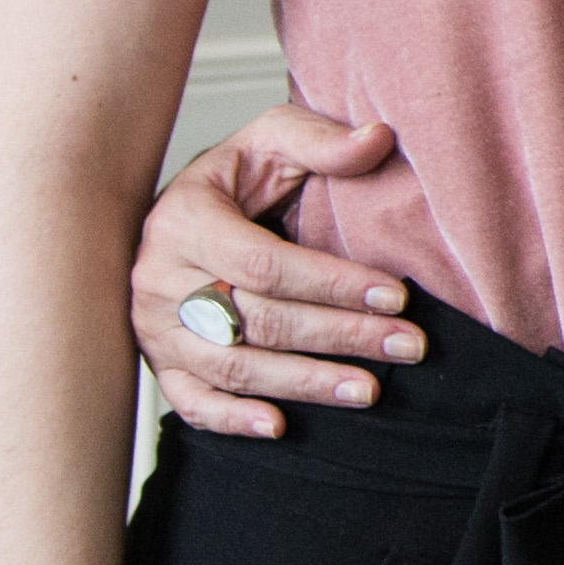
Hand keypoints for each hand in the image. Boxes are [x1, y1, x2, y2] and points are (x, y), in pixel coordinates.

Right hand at [130, 108, 419, 437]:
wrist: (175, 211)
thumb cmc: (234, 177)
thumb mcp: (270, 139)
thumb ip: (321, 140)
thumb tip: (379, 138)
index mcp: (184, 220)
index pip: (265, 263)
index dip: (332, 283)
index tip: (397, 295)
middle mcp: (160, 279)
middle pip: (258, 320)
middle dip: (339, 335)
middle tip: (407, 346)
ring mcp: (155, 328)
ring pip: (232, 366)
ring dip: (304, 383)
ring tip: (369, 389)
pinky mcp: (160, 362)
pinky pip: (190, 401)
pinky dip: (232, 419)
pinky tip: (280, 426)